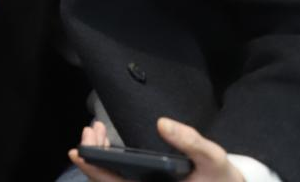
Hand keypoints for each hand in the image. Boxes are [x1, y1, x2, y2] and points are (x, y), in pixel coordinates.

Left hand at [68, 117, 244, 181]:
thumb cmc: (222, 179)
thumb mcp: (213, 159)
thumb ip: (190, 142)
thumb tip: (162, 124)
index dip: (93, 171)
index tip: (77, 152)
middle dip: (92, 156)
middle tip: (91, 129)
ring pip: (110, 179)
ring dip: (98, 156)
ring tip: (95, 130)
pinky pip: (118, 177)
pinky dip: (108, 159)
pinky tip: (106, 141)